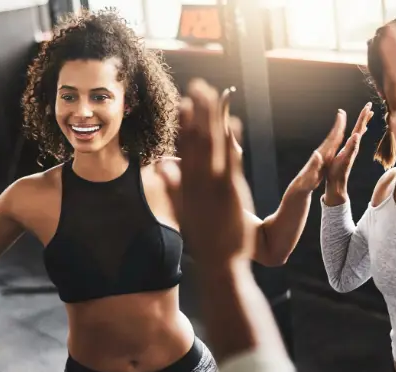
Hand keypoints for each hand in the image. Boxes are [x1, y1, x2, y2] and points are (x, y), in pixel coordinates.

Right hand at [159, 79, 253, 265]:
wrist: (219, 262)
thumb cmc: (203, 239)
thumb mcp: (182, 211)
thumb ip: (173, 186)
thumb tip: (162, 164)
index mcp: (187, 183)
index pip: (184, 146)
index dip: (185, 122)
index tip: (184, 101)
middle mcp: (198, 180)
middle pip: (197, 138)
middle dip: (199, 110)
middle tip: (199, 84)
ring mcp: (214, 184)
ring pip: (212, 144)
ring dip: (213, 117)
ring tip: (215, 93)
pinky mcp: (231, 191)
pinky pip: (230, 160)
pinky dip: (231, 140)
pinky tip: (232, 122)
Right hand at [321, 103, 373, 204]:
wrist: (337, 185)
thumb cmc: (337, 174)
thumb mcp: (343, 160)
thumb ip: (350, 148)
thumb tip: (357, 135)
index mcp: (352, 145)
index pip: (359, 128)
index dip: (363, 116)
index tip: (368, 105)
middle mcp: (353, 146)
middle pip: (361, 128)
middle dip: (365, 116)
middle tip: (369, 105)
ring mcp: (352, 149)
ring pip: (359, 132)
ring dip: (363, 122)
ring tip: (368, 114)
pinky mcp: (349, 152)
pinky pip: (355, 138)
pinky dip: (358, 131)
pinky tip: (359, 131)